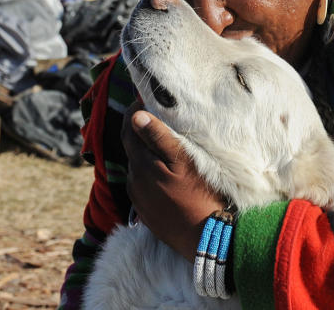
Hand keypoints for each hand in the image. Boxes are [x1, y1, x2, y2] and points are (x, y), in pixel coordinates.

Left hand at [121, 102, 225, 259]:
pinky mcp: (146, 211)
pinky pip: (143, 183)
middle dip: (141, 129)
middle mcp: (134, 180)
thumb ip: (159, 138)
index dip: (135, 110)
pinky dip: (151, 170)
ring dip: (146, 151)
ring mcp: (139, 198)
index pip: (129, 129)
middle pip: (132, 147)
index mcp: (141, 164)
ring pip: (138, 165)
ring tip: (165, 142)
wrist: (205, 237)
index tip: (146, 96)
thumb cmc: (200, 194)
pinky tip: (166, 170)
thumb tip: (137, 116)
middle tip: (157, 113)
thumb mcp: (183, 162)